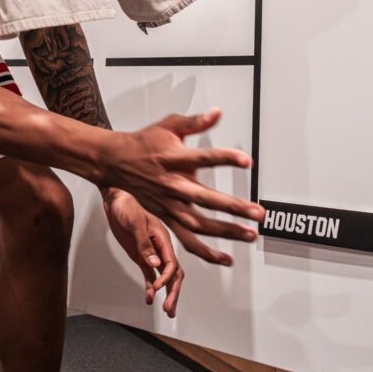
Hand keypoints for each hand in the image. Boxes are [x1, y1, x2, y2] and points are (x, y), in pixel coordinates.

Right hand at [98, 109, 264, 262]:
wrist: (115, 161)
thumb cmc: (145, 142)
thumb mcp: (170, 125)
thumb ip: (195, 122)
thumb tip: (217, 113)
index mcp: (174, 159)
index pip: (204, 158)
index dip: (225, 158)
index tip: (247, 161)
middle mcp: (172, 185)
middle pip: (205, 198)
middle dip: (233, 207)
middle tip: (257, 212)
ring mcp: (168, 205)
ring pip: (199, 224)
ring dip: (226, 231)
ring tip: (250, 233)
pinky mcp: (166, 217)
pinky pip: (187, 239)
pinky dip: (206, 252)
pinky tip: (226, 258)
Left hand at [102, 189, 185, 316]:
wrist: (115, 200)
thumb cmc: (127, 205)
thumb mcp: (134, 222)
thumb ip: (144, 243)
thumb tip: (155, 263)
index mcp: (163, 238)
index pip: (172, 263)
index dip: (167, 277)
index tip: (158, 286)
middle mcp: (160, 247)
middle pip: (173, 274)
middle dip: (173, 292)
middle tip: (169, 309)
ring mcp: (151, 253)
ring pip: (164, 277)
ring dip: (166, 293)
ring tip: (167, 310)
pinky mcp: (141, 256)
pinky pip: (150, 275)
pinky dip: (151, 287)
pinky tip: (149, 298)